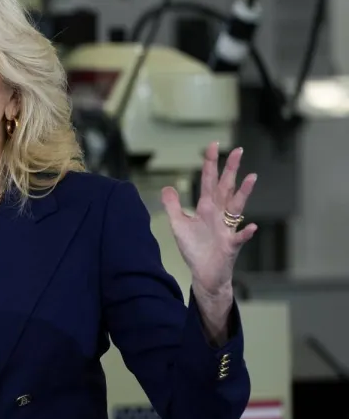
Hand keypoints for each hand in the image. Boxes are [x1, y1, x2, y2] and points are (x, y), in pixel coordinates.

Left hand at [162, 142, 257, 299]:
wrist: (204, 273)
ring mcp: (227, 229)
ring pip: (237, 207)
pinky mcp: (230, 246)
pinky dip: (245, 232)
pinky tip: (251, 226)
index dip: (210, 164)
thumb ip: (173, 206)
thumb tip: (167, 187)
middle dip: (231, 170)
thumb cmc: (195, 249)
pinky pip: (239, 238)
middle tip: (238, 150)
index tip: (212, 145)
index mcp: (207, 208)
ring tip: (251, 178)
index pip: (208, 182)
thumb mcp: (179, 225)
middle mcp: (219, 214)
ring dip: (244, 193)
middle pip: (226, 188)